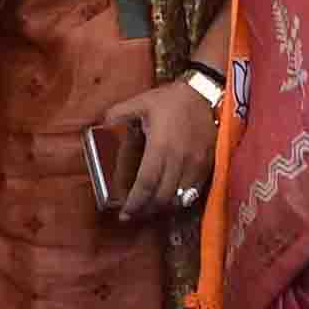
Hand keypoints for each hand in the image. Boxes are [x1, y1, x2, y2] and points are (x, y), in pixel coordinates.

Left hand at [91, 76, 218, 220]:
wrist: (203, 94)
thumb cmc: (170, 100)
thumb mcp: (141, 102)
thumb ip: (118, 113)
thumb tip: (101, 123)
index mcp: (160, 146)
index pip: (146, 184)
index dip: (135, 202)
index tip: (124, 213)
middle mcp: (179, 159)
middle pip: (162, 197)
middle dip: (146, 210)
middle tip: (134, 214)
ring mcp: (196, 164)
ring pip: (180, 198)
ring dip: (163, 208)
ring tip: (150, 209)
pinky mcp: (207, 164)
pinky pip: (194, 191)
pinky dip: (181, 200)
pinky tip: (170, 199)